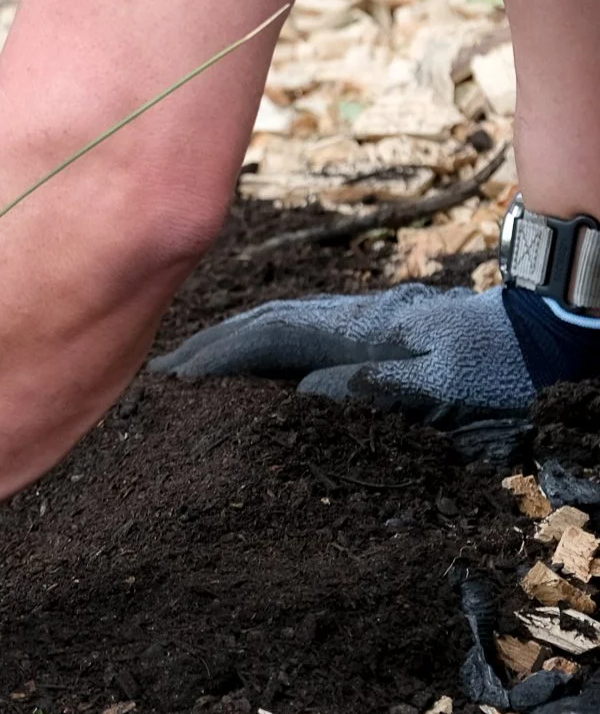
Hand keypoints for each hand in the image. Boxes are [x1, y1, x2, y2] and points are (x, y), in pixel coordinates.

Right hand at [150, 284, 535, 419]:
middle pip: (265, 322)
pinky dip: (264, 344)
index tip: (173, 381)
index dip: (218, 359)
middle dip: (210, 345)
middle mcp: (356, 318)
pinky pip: (305, 332)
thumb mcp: (442, 390)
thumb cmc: (503, 373)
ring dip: (233, 342)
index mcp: (362, 332)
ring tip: (192, 366)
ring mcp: (367, 320)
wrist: (552, 339)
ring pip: (283, 322)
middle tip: (161, 374)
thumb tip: (299, 396)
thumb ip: (369, 389)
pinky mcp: (380, 330)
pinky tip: (254, 364)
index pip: (270, 338)